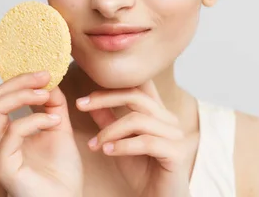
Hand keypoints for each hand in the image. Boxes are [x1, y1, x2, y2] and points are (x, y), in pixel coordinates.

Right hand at [0, 50, 82, 196]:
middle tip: (44, 73)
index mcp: (5, 132)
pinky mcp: (2, 165)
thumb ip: (52, 105)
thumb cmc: (61, 173)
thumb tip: (48, 81)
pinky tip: (55, 121)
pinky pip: (12, 132)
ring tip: (47, 93)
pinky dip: (34, 120)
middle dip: (18, 79)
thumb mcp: (59, 129)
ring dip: (23, 94)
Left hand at [76, 81, 197, 196]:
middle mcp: (169, 119)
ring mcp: (175, 135)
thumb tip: (89, 102)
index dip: (110, 87)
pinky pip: (146, 142)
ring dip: (111, 130)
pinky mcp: (177, 153)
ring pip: (138, 120)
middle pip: (136, 97)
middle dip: (105, 99)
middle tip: (81, 106)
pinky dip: (123, 146)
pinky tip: (108, 151)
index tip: (83, 98)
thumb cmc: (142, 171)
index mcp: (158, 112)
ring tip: (96, 143)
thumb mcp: (119, 142)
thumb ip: (108, 121)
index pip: (136, 87)